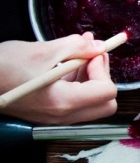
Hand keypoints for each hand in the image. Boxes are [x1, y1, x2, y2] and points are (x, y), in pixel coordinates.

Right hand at [0, 33, 117, 124]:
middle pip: (105, 103)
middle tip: (93, 54)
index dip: (103, 69)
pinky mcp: (49, 111)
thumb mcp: (43, 51)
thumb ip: (77, 47)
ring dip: (91, 75)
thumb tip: (98, 46)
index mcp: (63, 101)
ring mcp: (56, 116)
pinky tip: (69, 60)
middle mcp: (62, 115)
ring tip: (81, 49)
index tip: (93, 53)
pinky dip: (78, 80)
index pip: (107, 92)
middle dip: (103, 76)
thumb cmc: (3, 68)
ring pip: (91, 101)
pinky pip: (75, 100)